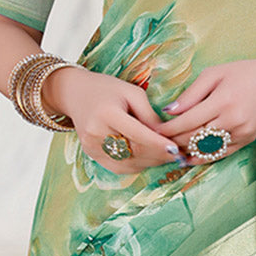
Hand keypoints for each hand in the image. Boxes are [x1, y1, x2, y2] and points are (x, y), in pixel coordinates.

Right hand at [42, 66, 184, 173]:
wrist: (76, 93)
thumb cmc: (107, 88)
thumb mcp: (131, 92)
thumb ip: (149, 114)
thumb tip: (167, 135)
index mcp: (106, 114)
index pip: (137, 134)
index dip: (158, 144)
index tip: (176, 149)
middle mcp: (96, 133)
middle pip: (133, 152)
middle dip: (158, 155)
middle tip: (179, 155)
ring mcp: (92, 147)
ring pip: (128, 163)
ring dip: (150, 162)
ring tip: (168, 157)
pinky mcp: (92, 155)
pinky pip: (119, 167)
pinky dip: (138, 165)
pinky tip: (151, 158)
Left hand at [158, 58, 255, 163]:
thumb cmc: (243, 73)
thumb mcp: (214, 74)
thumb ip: (191, 93)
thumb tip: (169, 111)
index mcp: (223, 100)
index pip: (187, 121)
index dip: (168, 128)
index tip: (154, 130)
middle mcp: (233, 120)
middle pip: (194, 137)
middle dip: (173, 140)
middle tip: (158, 140)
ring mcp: (241, 133)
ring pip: (205, 148)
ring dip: (186, 150)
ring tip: (170, 149)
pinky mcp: (247, 140)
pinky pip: (220, 153)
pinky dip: (203, 157)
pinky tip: (189, 157)